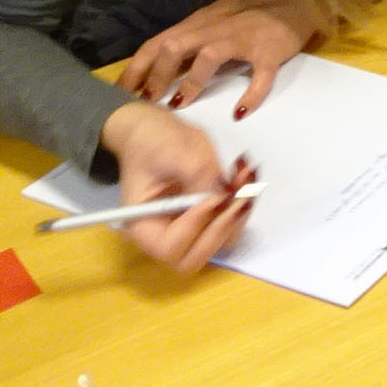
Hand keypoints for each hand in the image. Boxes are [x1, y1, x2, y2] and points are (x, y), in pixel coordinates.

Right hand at [99, 102, 256, 272]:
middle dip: (223, 226)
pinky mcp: (209, 216)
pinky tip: (243, 175)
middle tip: (239, 194)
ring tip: (243, 175)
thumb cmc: (153, 141)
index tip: (214, 197)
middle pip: (198, 255)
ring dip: (240, 211)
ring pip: (223, 240)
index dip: (196, 226)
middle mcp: (165, 234)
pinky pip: (232, 221)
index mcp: (143, 225)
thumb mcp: (174, 152)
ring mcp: (190, 228)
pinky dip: (243, 200)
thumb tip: (225, 195)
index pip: (170, 247)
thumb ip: (199, 176)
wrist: (157, 131)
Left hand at [118, 0, 319, 117]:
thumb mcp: (215, 23)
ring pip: (209, 56)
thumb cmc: (253, 12)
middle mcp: (217, 29)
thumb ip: (193, 42)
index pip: (157, 44)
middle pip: (175, 47)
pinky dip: (249, 95)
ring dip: (191, 82)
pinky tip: (240, 111)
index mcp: (199, 24)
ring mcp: (244, 39)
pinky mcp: (270, 52)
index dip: (136, 68)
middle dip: (156, 75)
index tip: (120, 93)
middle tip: (147, 102)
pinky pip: (259, 76)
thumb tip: (163, 70)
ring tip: (180, 105)